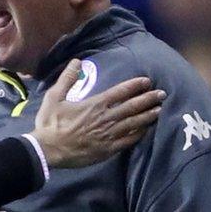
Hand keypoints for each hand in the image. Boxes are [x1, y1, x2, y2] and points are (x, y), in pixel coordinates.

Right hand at [30, 59, 163, 167]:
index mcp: (95, 104)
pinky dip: (139, 134)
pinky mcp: (108, 149)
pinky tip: (146, 130)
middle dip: (148, 99)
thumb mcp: (54, 97)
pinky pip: (129, 140)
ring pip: (134, 123)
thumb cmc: (50, 123)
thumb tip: (76, 61)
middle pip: (132, 107)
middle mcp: (106, 118)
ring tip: (159, 110)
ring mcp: (109, 135)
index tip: (147, 81)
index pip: (120, 92)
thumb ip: (67, 78)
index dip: (135, 85)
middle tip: (162, 94)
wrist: (48, 150)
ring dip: (148, 116)